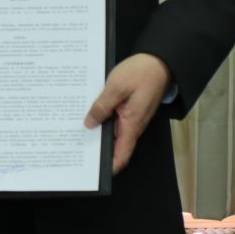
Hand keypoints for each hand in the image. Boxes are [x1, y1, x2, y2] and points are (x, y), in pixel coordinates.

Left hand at [84, 53, 171, 174]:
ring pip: (114, 133)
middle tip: (75, 148)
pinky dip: (102, 120)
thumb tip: (90, 124)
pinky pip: (115, 120)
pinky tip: (88, 114)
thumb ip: (102, 106)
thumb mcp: (116, 87)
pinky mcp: (130, 109)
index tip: (93, 172)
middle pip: (115, 146)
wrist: (159, 61)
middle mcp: (134, 125)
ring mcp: (132, 118)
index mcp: (132, 124)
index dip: (109, 167)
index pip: (121, 155)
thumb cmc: (141, 72)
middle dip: (97, 149)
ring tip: (76, 132)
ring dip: (98, 133)